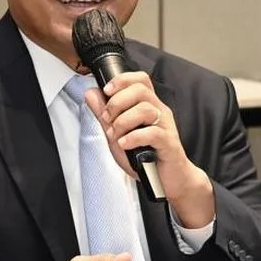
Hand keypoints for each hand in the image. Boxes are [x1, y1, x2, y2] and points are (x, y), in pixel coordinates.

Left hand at [83, 72, 214, 226]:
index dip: (122, 80)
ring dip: (123, 122)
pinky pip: (153, 133)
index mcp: (148, 106)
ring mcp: (166, 126)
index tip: (107, 91)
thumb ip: (104, 115)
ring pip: (145, 109)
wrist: (168, 181)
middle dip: (117, 102)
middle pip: (141, 90)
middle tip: (108, 119)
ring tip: (117, 137)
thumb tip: (91, 93)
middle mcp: (159, 111)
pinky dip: (134, 137)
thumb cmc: (145, 158)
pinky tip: (125, 145)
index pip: (140, 80)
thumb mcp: (117, 134)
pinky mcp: (169, 142)